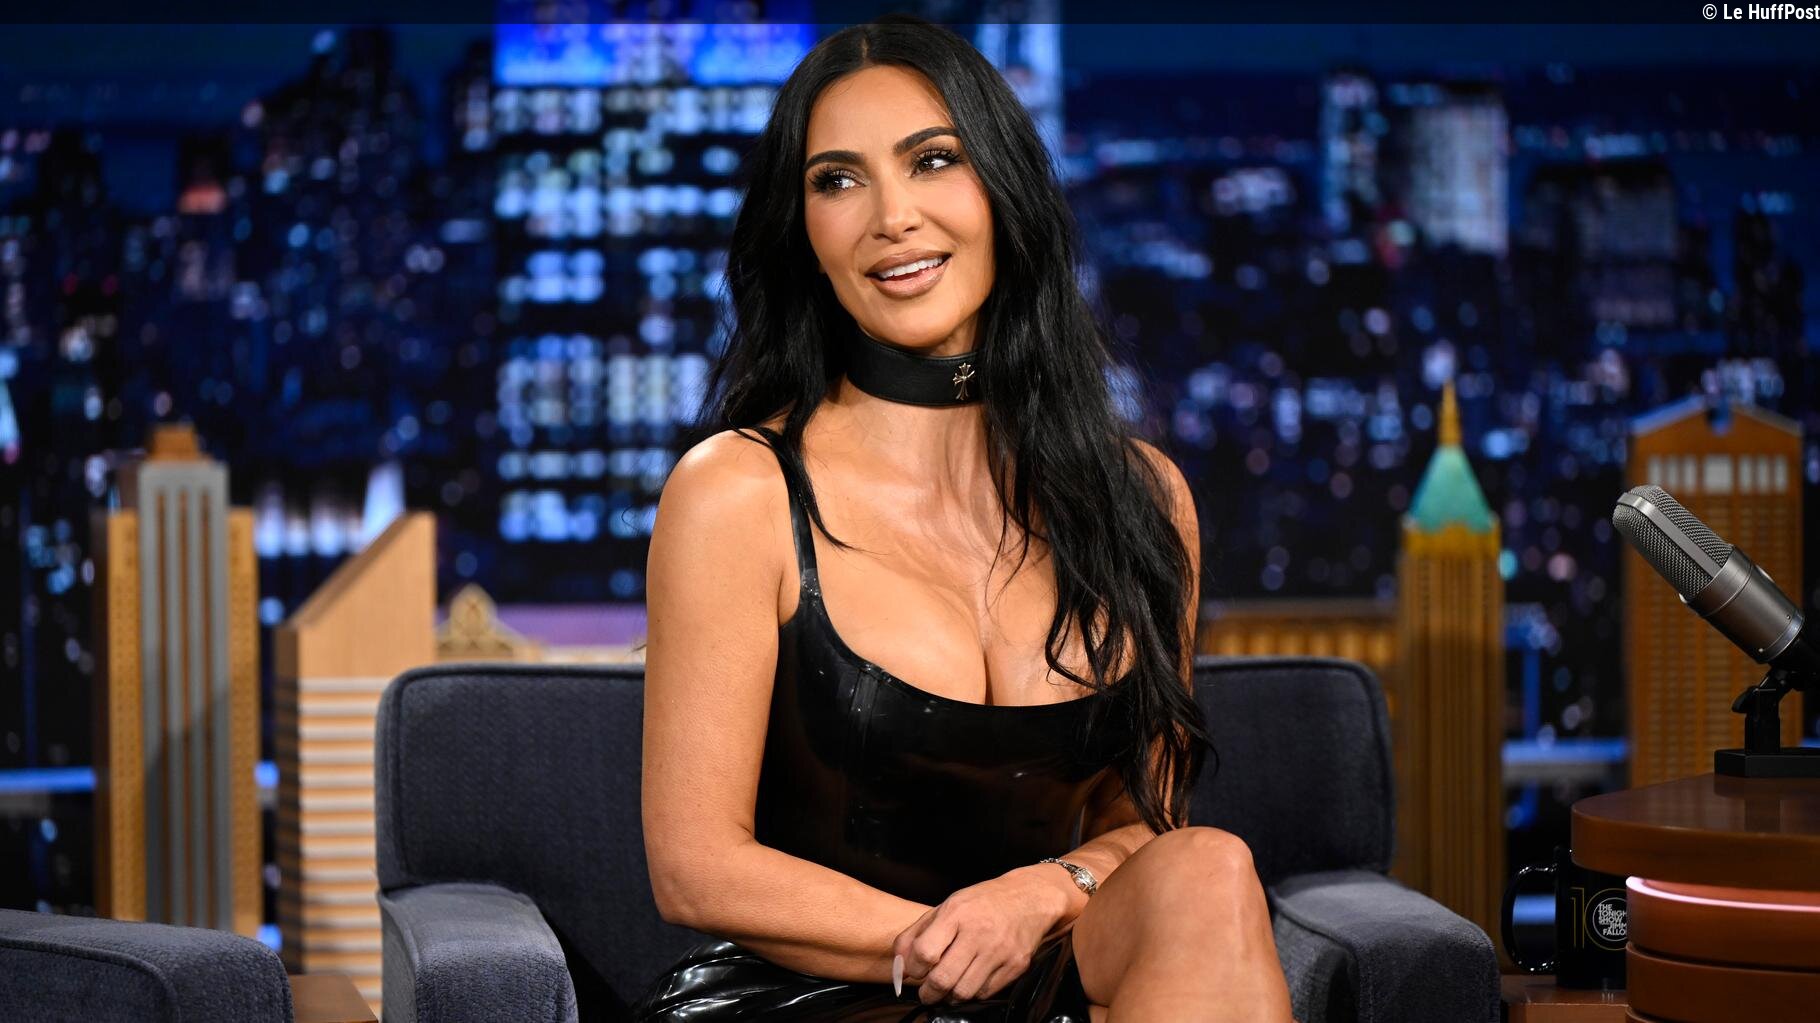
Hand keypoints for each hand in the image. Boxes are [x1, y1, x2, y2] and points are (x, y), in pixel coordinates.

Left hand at [891, 865, 1077, 1004]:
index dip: (914, 968)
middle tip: (926, 992)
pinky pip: (985, 993)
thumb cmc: (982, 903)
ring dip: (948, 997)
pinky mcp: (1016, 966)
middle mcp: (979, 933)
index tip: (915, 971)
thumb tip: (899, 964)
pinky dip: (972, 993)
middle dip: (928, 992)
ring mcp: (1000, 951)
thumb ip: (916, 933)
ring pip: (963, 992)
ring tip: (946, 989)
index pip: (925, 952)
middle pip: (943, 979)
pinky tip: (968, 981)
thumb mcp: (946, 907)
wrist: (1029, 898)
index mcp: (957, 913)